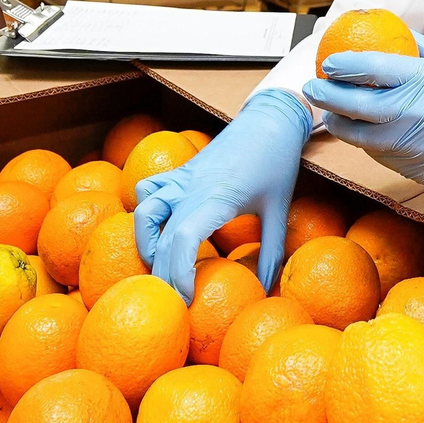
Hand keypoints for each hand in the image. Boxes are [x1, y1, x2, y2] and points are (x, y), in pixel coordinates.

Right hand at [132, 89, 311, 300]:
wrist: (269, 120)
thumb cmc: (277, 164)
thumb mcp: (279, 211)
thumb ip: (271, 252)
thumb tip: (266, 290)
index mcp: (217, 198)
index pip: (184, 239)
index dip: (178, 273)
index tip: (186, 299)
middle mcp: (191, 187)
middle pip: (162, 237)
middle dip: (163, 273)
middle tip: (174, 302)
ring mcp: (180, 177)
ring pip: (144, 212)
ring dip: (146, 244)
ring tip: (159, 267)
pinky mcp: (178, 171)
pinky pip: (147, 189)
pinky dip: (144, 212)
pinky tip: (158, 229)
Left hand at [302, 33, 423, 196]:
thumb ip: (415, 50)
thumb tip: (381, 31)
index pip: (372, 68)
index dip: (342, 65)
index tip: (327, 63)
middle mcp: (421, 112)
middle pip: (357, 105)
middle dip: (326, 96)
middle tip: (312, 88)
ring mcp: (419, 144)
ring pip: (362, 136)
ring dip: (340, 125)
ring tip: (330, 114)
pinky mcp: (419, 169)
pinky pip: (381, 155)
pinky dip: (367, 144)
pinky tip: (362, 134)